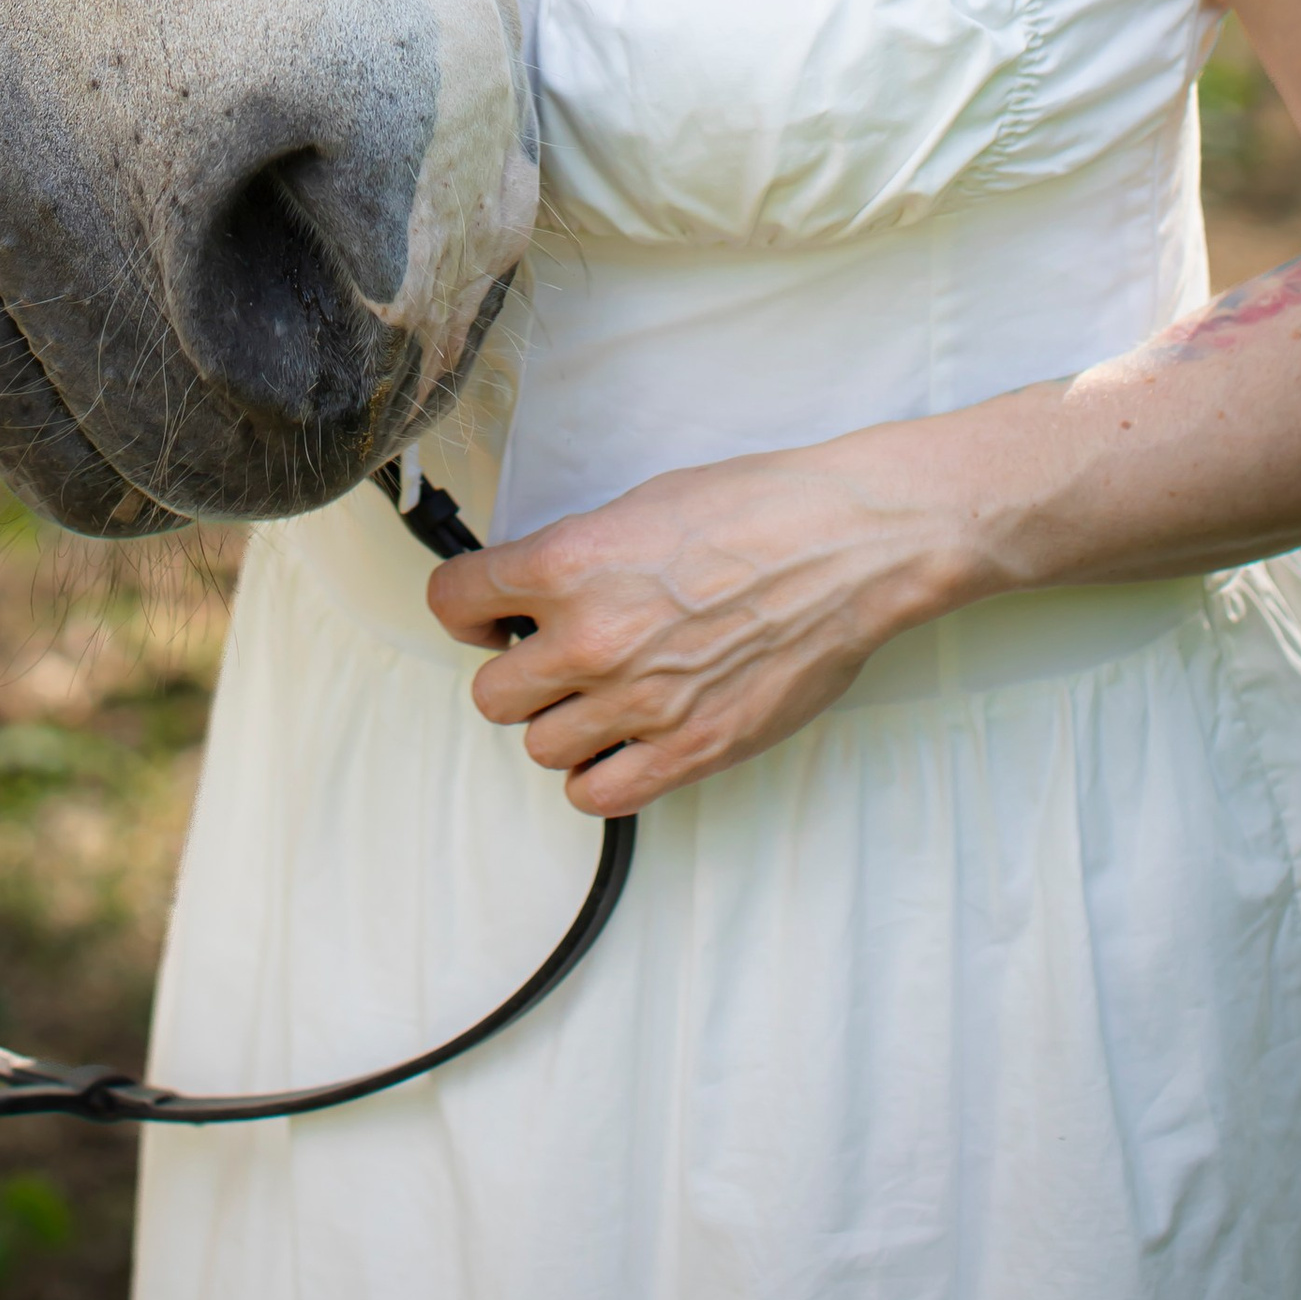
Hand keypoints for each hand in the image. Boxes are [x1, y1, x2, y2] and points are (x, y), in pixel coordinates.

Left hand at [425, 437, 967, 815]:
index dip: (467, 610)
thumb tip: (536, 592)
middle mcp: (591, 637)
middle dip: (515, 675)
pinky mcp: (690, 751)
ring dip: (561, 725)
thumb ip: (575, 556)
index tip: (490, 616)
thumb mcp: (639, 504)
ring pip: (540, 748)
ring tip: (600, 698)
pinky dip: (598, 776)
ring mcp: (639, 702)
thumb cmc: (755, 509)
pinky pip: (597, 795)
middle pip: (492, 694)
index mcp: (568, 561)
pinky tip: (621, 743)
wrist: (847, 546)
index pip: (453, 601)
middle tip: (552, 659)